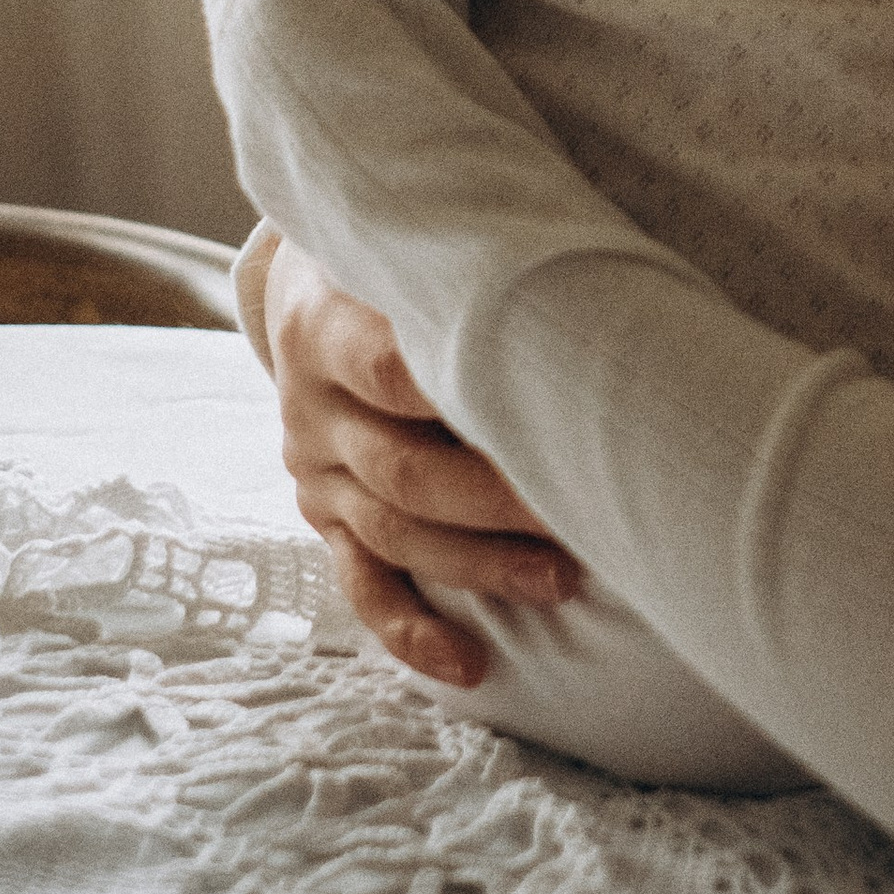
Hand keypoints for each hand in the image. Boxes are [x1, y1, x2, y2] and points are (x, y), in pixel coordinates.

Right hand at [264, 234, 582, 685]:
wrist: (314, 269)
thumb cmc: (400, 240)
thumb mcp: (414, 227)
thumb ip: (470, 246)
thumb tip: (575, 271)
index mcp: (323, 323)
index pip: (391, 370)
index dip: (465, 393)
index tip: (546, 407)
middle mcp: (309, 406)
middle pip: (405, 471)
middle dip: (499, 499)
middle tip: (583, 508)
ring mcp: (313, 470)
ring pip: (395, 535)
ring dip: (482, 565)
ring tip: (564, 578)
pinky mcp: (326, 517)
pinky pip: (363, 586)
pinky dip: (412, 631)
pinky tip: (467, 666)